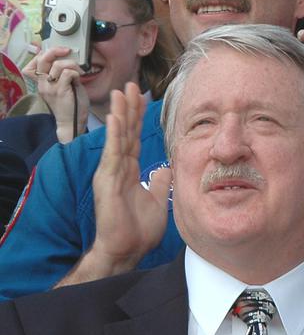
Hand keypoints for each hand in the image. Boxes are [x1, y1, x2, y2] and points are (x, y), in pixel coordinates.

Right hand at [26, 46, 88, 143]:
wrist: (72, 122)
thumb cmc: (71, 103)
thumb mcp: (63, 86)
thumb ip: (61, 74)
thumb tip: (67, 59)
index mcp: (41, 83)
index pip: (32, 64)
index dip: (44, 54)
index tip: (58, 53)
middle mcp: (43, 84)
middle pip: (42, 59)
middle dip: (55, 51)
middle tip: (67, 51)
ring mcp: (51, 87)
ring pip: (57, 65)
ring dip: (72, 64)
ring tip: (79, 71)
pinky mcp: (61, 91)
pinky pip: (68, 73)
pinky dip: (76, 72)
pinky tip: (80, 78)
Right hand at [87, 83, 170, 270]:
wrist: (126, 249)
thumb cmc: (138, 229)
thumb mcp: (157, 200)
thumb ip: (159, 182)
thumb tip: (165, 167)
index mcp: (128, 170)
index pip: (133, 137)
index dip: (137, 117)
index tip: (141, 97)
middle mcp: (117, 168)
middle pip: (124, 132)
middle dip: (129, 108)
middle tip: (132, 84)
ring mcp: (110, 173)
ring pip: (117, 137)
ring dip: (120, 114)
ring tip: (122, 92)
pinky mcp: (107, 181)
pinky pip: (112, 153)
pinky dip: (114, 135)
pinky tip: (115, 118)